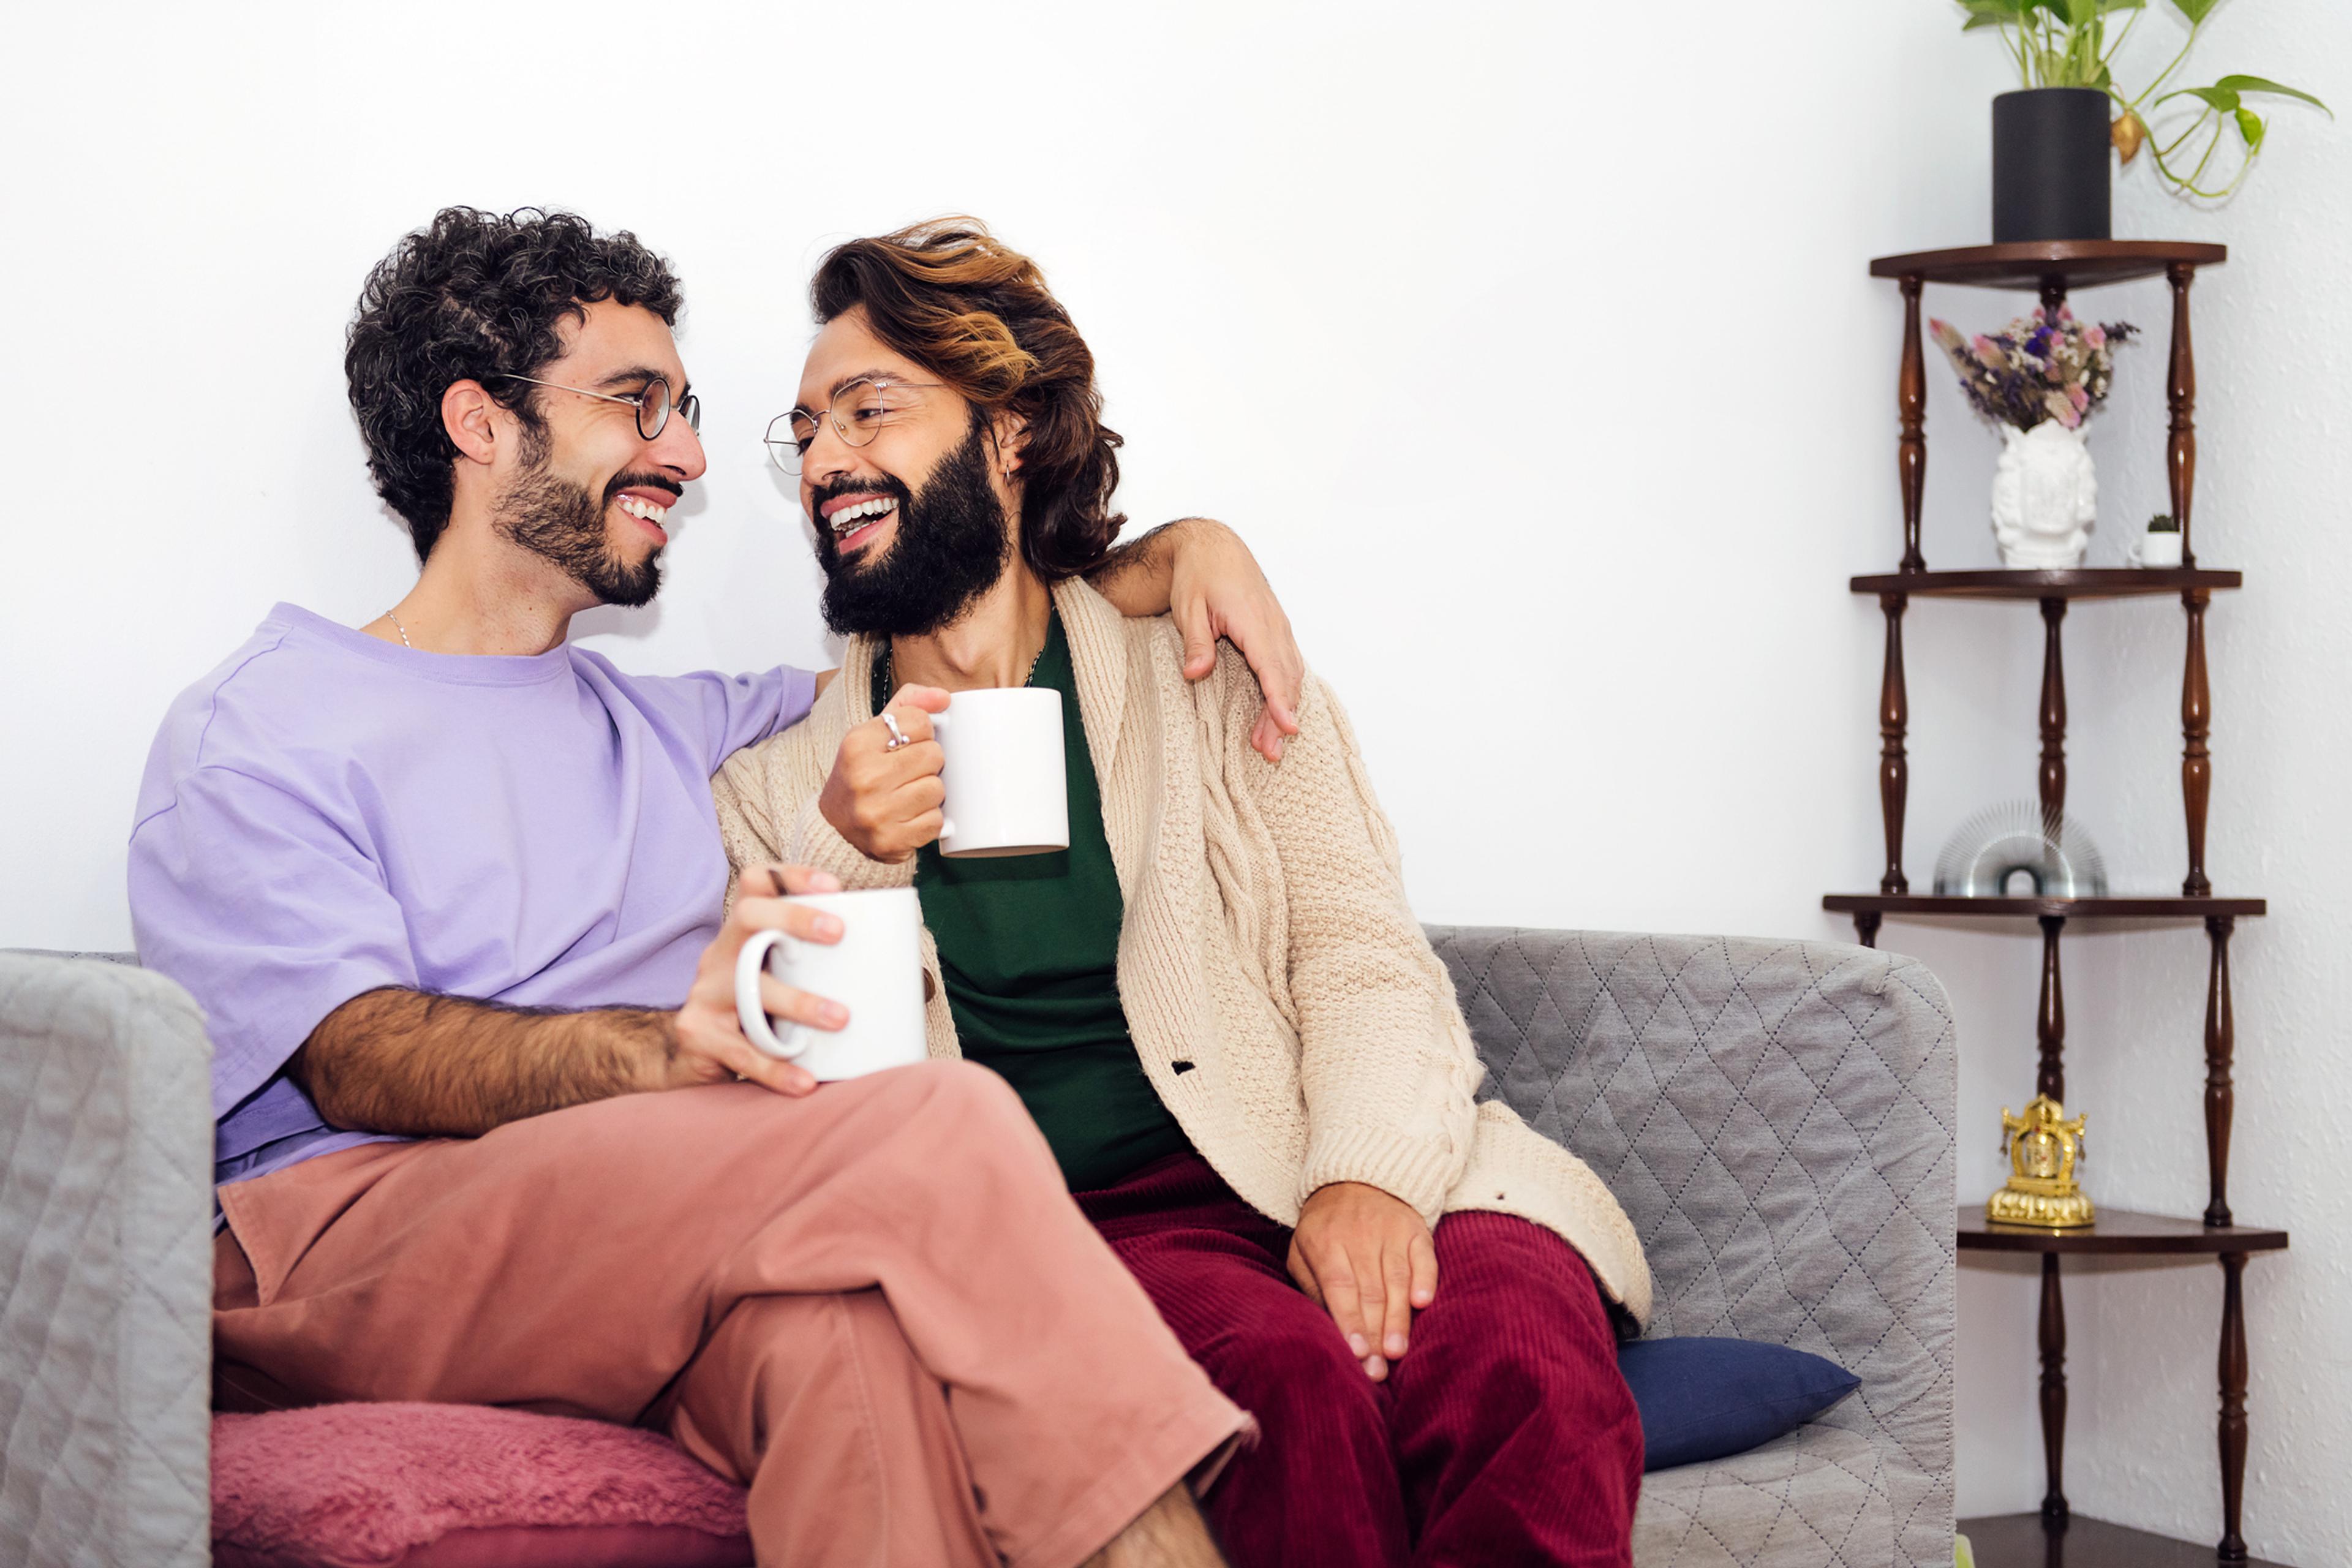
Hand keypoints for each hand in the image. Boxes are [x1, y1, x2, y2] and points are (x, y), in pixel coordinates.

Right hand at [667, 864, 847, 1096]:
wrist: (693, 1060)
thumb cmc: (757, 1015)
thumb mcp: (779, 982)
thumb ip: (817, 972)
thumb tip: (905, 979)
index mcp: (743, 935)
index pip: (758, 884)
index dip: (791, 876)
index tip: (833, 886)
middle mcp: (719, 954)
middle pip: (748, 917)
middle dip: (793, 918)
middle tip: (838, 934)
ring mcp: (704, 992)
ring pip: (750, 988)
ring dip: (799, 1002)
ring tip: (840, 1018)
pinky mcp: (698, 1033)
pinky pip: (742, 1051)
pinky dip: (778, 1069)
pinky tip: (805, 1081)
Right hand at [818, 684, 950, 861]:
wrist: (834, 827)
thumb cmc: (860, 773)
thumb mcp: (872, 733)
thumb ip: (909, 705)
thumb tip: (944, 697)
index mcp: (858, 744)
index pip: (920, 721)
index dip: (922, 732)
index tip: (907, 744)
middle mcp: (864, 778)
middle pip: (934, 755)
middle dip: (928, 763)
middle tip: (910, 772)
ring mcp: (877, 813)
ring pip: (938, 789)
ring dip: (930, 792)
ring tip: (909, 794)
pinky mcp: (891, 841)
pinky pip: (936, 822)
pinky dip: (928, 819)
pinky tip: (909, 816)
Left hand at [1166, 518, 1302, 762]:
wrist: (1213, 547)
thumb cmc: (1199, 575)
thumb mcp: (1189, 607)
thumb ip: (1196, 642)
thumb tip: (1195, 673)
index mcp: (1253, 620)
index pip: (1271, 667)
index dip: (1279, 700)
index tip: (1286, 726)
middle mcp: (1273, 625)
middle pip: (1285, 678)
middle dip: (1281, 717)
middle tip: (1271, 753)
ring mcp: (1278, 628)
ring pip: (1290, 675)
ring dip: (1283, 709)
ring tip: (1271, 745)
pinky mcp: (1276, 632)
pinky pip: (1288, 666)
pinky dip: (1284, 692)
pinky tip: (1277, 715)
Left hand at [1286, 1181, 1438, 1380]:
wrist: (1357, 1174)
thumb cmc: (1325, 1227)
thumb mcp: (1302, 1248)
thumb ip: (1311, 1285)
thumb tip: (1327, 1328)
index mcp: (1325, 1243)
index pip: (1339, 1287)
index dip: (1349, 1321)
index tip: (1356, 1353)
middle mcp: (1358, 1236)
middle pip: (1369, 1291)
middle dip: (1374, 1334)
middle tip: (1378, 1370)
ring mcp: (1389, 1231)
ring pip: (1395, 1279)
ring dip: (1398, 1317)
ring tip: (1397, 1352)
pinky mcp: (1415, 1229)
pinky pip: (1423, 1256)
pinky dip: (1425, 1278)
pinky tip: (1423, 1302)